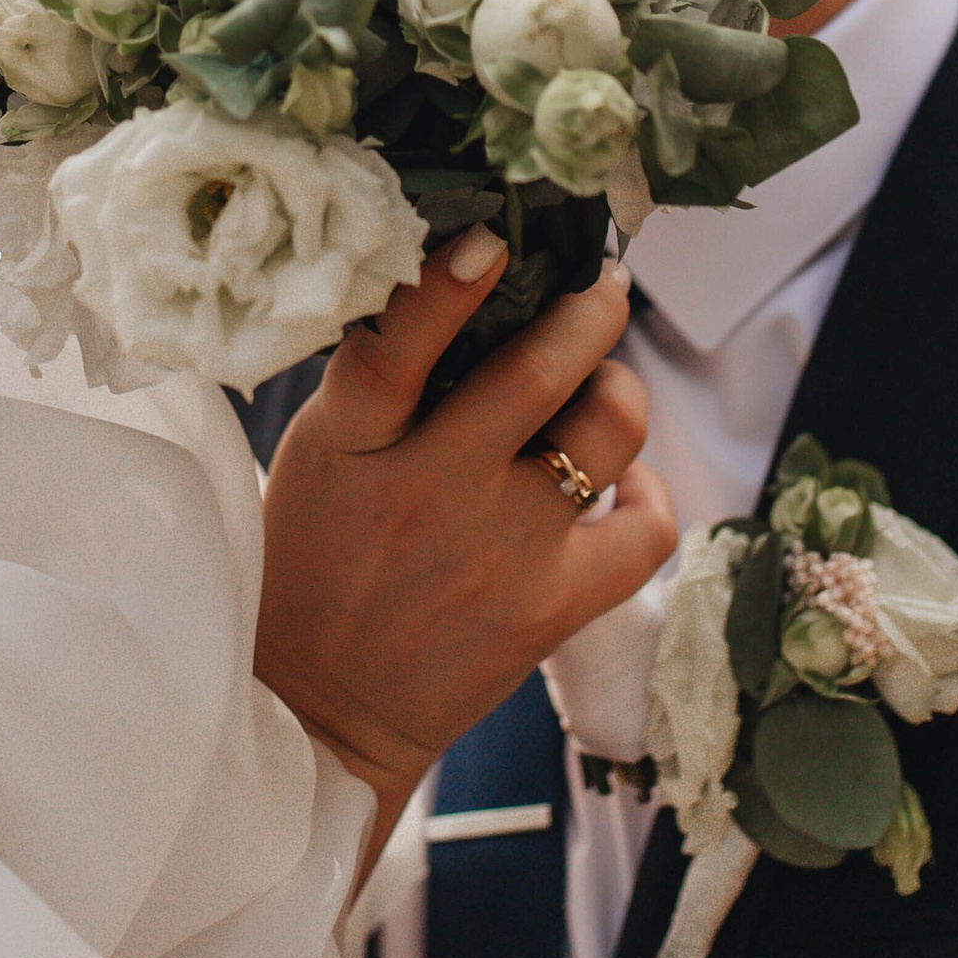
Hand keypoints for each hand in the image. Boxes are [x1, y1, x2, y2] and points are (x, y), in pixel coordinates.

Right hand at [254, 233, 671, 865]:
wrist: (317, 717)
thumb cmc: (312, 568)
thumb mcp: (315, 461)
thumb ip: (377, 388)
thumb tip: (460, 287)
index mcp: (350, 445)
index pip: (399, 345)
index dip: (450, 284)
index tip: (491, 240)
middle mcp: (431, 491)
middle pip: (537, 374)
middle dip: (588, 311)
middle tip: (601, 289)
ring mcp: (500, 552)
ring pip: (605, 432)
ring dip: (617, 391)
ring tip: (603, 386)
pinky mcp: (549, 610)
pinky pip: (644, 530)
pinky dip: (645, 495)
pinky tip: (617, 485)